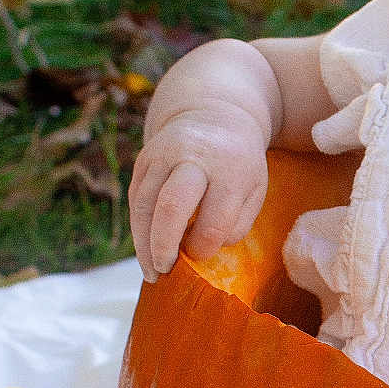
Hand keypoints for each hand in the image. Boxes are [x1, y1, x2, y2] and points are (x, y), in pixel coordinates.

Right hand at [128, 104, 268, 281]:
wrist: (214, 114)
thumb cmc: (239, 164)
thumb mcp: (254, 189)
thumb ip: (237, 221)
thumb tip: (202, 250)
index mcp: (228, 167)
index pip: (215, 218)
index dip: (206, 245)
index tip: (202, 255)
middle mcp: (191, 157)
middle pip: (171, 206)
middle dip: (165, 245)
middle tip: (166, 272)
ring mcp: (162, 155)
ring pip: (144, 204)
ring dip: (144, 244)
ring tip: (152, 273)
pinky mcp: (143, 159)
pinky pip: (135, 199)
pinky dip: (138, 230)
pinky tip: (145, 254)